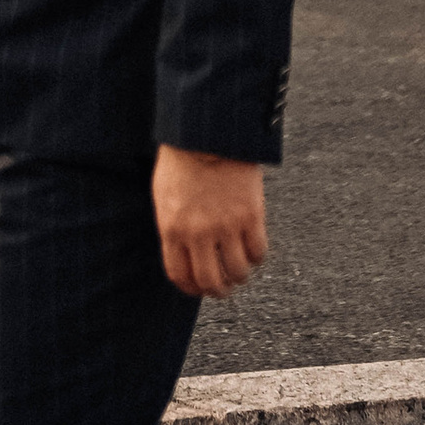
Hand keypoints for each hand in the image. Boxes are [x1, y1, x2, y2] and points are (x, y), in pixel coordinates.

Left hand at [152, 148, 267, 298]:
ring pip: (238, 273)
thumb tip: (183, 255)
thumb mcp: (165, 198)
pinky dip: (257, 257)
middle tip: (225, 287)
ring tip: (241, 269)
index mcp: (172, 229)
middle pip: (211, 282)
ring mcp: (226, 226)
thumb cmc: (182, 161)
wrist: (207, 134)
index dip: (192, 288)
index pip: (181, 276)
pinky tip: (253, 249)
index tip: (200, 289)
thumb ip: (173, 228)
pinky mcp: (250, 216)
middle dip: (219, 290)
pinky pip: (258, 253)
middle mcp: (198, 234)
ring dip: (240, 276)